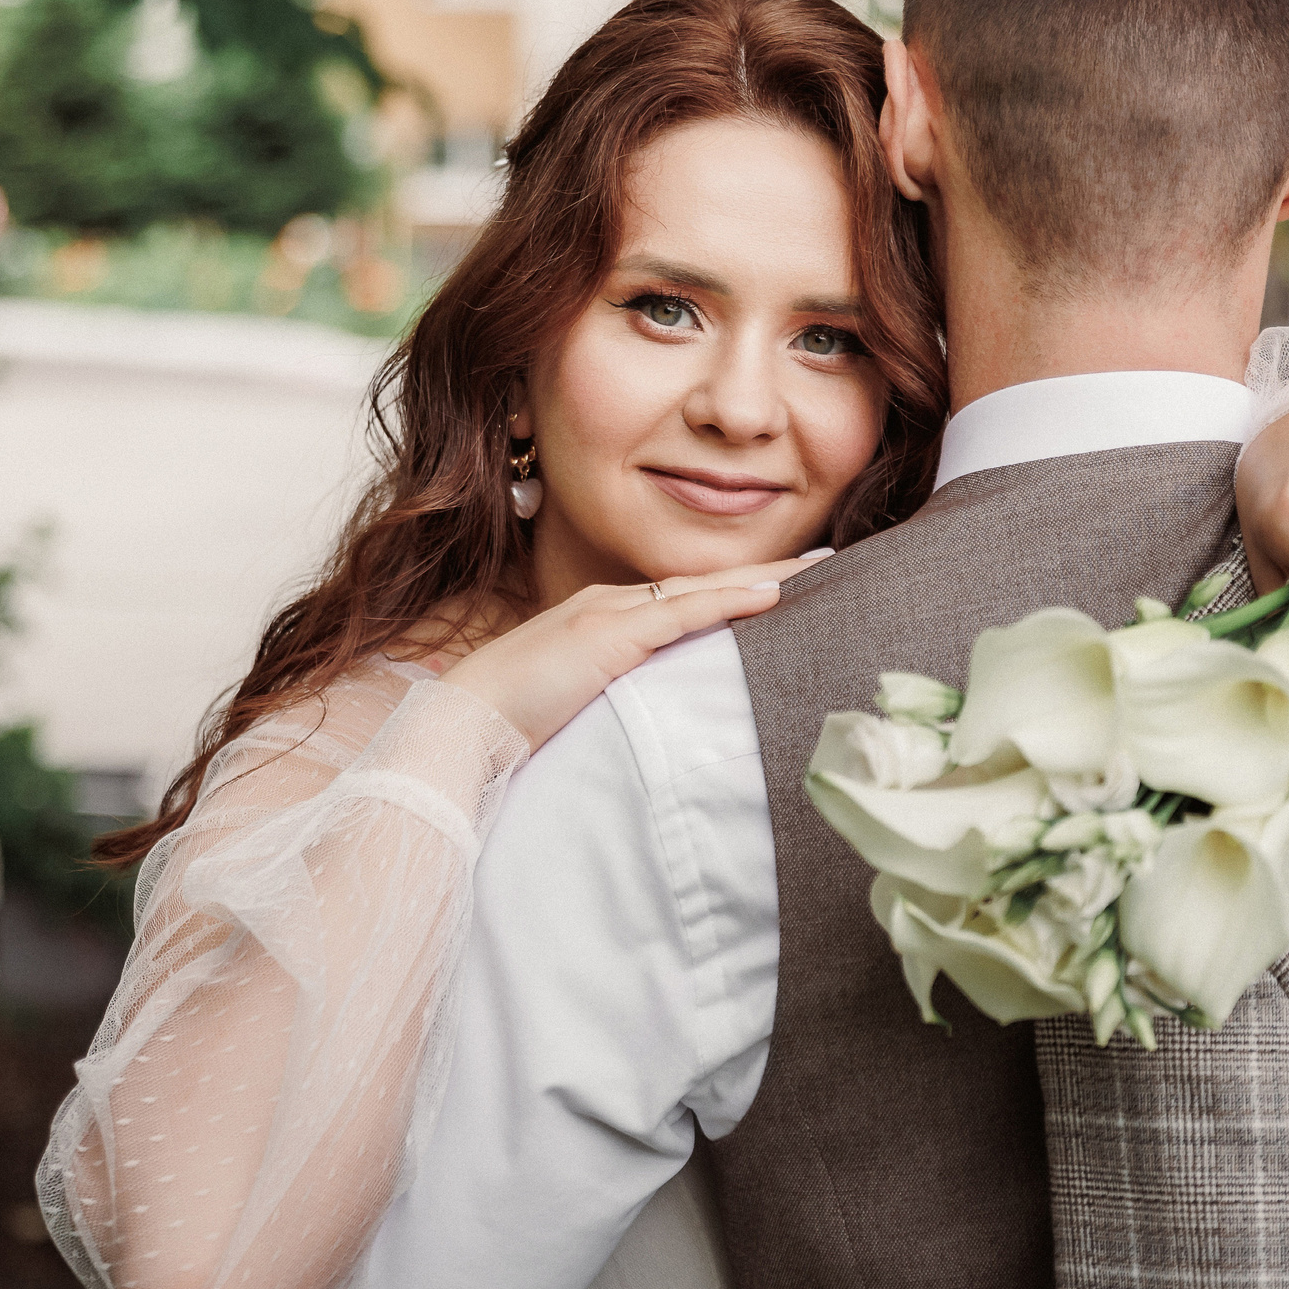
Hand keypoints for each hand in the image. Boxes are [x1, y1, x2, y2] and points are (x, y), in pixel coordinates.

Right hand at [445, 556, 822, 749]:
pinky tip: (772, 593)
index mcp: (603, 621)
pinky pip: (683, 613)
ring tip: (819, 568)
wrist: (462, 726)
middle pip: (703, 585)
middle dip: (766, 572)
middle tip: (826, 562)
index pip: (685, 599)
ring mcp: (608, 616)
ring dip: (765, 578)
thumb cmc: (509, 724)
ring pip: (702, 589)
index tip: (786, 584)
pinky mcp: (608, 637)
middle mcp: (610, 606)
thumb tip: (658, 717)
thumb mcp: (576, 706)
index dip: (736, 590)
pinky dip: (730, 600)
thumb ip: (616, 699)